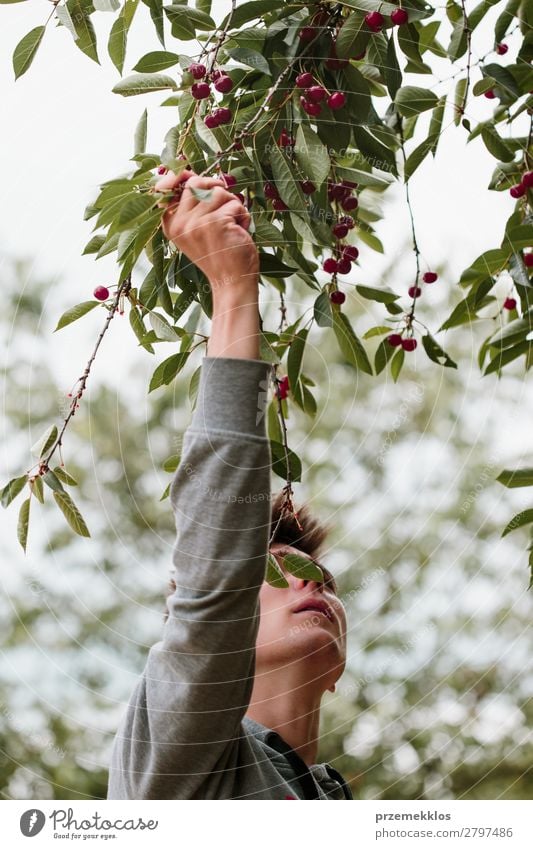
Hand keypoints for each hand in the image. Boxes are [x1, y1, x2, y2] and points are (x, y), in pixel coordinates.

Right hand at [154, 169, 259, 298]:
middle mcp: (180, 223)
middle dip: (215, 186)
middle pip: (195, 182)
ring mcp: (197, 223)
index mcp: (171, 224)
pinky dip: (243, 216)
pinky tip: (240, 233)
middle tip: (226, 200)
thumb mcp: (196, 230)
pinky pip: (235, 204)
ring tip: (232, 226)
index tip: (188, 173)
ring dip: (233, 206)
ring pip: (218, 192)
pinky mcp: (217, 222)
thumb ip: (191, 206)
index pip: (165, 188)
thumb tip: (190, 174)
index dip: (178, 174)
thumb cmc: (219, 255)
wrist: (231, 282)